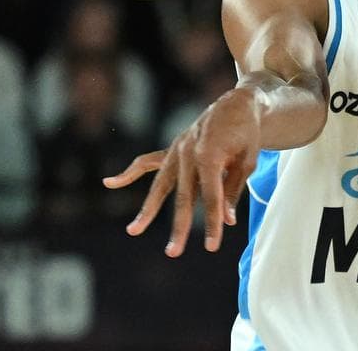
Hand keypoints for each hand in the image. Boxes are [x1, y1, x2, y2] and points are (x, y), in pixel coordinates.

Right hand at [103, 88, 261, 256]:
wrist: (237, 103)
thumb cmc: (247, 133)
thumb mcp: (248, 161)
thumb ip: (233, 190)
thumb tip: (226, 220)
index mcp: (210, 155)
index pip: (210, 197)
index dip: (213, 223)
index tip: (213, 246)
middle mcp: (188, 152)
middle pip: (183, 197)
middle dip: (180, 227)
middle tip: (173, 253)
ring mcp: (177, 149)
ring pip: (160, 184)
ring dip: (148, 209)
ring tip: (133, 231)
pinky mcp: (172, 148)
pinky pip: (147, 162)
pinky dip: (129, 173)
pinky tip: (110, 183)